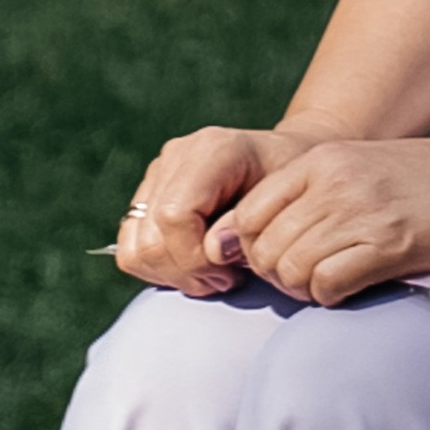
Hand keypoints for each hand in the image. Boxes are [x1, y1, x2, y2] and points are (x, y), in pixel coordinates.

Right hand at [115, 124, 329, 296]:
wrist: (291, 162)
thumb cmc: (299, 185)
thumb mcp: (292, 202)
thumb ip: (250, 227)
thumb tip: (214, 253)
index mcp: (212, 150)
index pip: (175, 216)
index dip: (197, 258)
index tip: (232, 274)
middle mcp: (177, 156)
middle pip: (151, 238)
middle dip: (188, 273)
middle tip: (227, 280)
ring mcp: (158, 174)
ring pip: (135, 247)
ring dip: (173, 275)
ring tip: (214, 275)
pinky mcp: (149, 194)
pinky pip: (130, 247)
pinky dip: (159, 268)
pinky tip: (196, 267)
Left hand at [210, 131, 429, 306]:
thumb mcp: (373, 167)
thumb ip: (320, 193)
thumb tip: (269, 237)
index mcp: (326, 158)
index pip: (248, 214)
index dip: (257, 249)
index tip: (285, 261)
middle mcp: (336, 179)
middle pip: (262, 248)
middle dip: (279, 276)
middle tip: (313, 280)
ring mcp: (363, 210)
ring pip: (288, 270)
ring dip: (306, 290)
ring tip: (338, 283)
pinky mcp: (394, 243)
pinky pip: (326, 285)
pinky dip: (334, 297)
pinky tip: (359, 287)